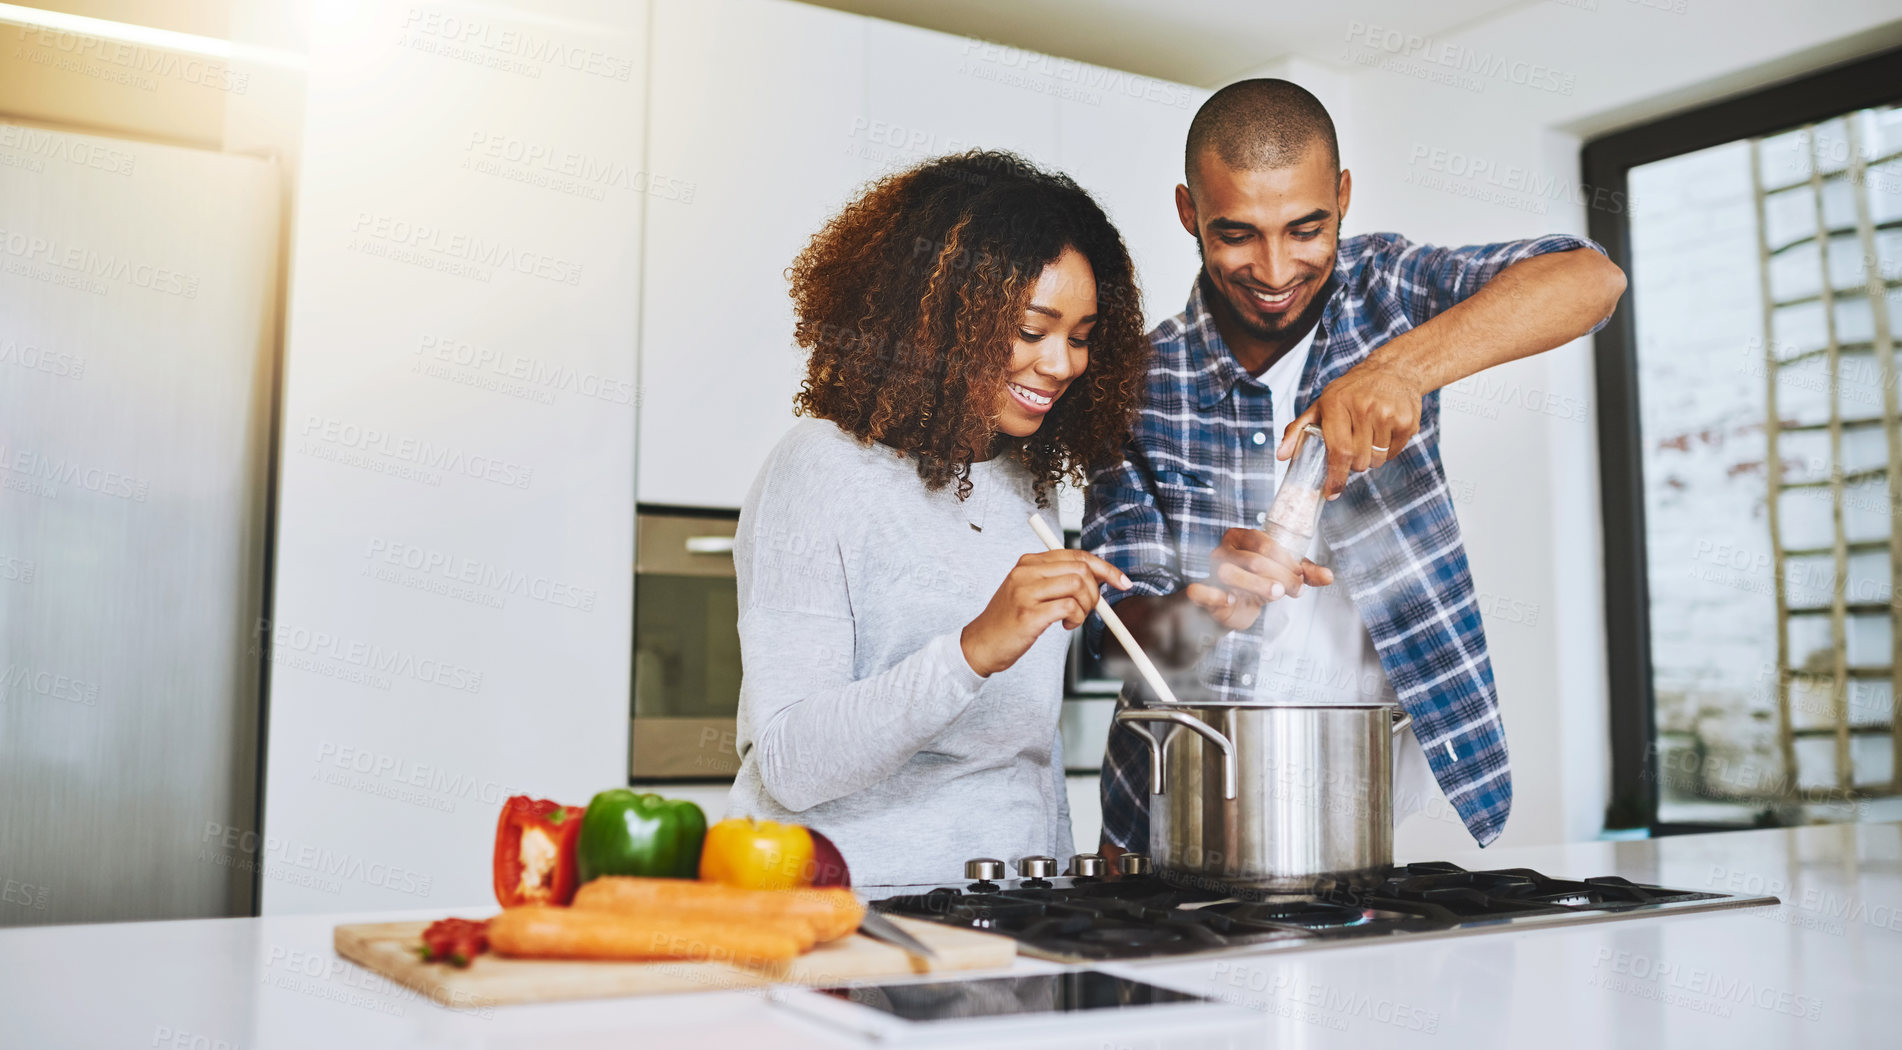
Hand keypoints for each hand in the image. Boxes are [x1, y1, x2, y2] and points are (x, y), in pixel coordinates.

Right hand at [961, 550, 1130, 676]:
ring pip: (1078, 585)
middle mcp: (1026, 572)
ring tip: (1073, 619)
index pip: (1077, 555)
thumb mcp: (1030, 591)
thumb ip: (1059, 580)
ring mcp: (1025, 592)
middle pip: (1081, 568)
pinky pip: (1069, 607)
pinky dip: (1076, 618)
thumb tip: (1099, 578)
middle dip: (1095, 592)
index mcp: (1029, 562)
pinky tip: (1065, 625)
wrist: (981, 644)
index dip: (1105, 568)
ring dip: (1086, 607)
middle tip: (1088, 609)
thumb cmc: (1010, 620)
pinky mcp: (1028, 613)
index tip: (1122, 581)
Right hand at [1182, 528, 1332, 632]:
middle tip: (1296, 590)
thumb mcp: (1283, 574)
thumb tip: (1329, 577)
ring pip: (1230, 574)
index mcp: (1242, 537)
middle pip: (1253, 560)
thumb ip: (1305, 573)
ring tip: (1275, 595)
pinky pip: (1199, 591)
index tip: (1301, 578)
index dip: (1287, 561)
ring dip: (1257, 586)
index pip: (1265, 544)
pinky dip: (1214, 596)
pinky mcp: (1202, 594)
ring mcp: (1211, 571)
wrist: (1233, 607)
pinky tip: (1232, 601)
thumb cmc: (1259, 582)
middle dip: (1280, 576)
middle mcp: (1224, 550)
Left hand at [1278, 356, 1423, 497]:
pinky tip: (1384, 430)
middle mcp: (1364, 408)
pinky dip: (1386, 450)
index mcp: (1337, 404)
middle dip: (1353, 463)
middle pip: (1358, 461)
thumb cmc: (1351, 391)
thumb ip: (1299, 429)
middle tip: (1353, 445)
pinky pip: (1393, 454)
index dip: (1336, 476)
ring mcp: (1388, 414)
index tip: (1331, 492)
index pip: (1339, 451)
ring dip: (1370, 457)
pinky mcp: (1407, 422)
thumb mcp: (1322, 404)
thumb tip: (1282, 455)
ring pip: (1376, 461)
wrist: (1393, 370)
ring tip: (1369, 434)